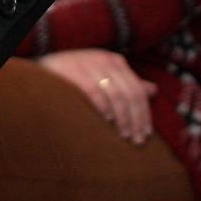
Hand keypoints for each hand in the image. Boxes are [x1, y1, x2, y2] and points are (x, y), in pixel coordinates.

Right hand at [37, 48, 157, 143]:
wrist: (46, 63)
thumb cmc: (78, 73)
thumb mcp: (105, 74)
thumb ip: (128, 83)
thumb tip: (153, 91)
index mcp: (116, 62)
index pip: (137, 90)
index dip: (144, 114)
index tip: (146, 133)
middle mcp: (106, 61)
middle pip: (130, 94)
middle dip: (136, 119)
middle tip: (136, 139)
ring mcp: (90, 65)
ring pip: (115, 95)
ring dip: (122, 118)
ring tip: (123, 135)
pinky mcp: (74, 71)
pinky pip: (94, 92)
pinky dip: (102, 107)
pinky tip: (106, 120)